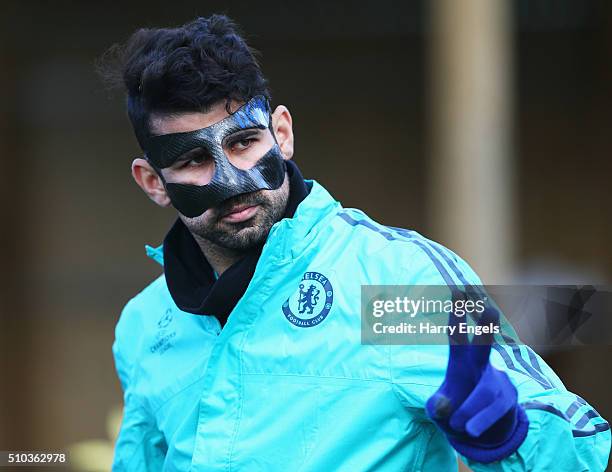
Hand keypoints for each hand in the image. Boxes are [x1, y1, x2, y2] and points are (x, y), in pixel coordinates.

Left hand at [425, 300, 528, 462]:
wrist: (481, 429)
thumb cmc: (454, 409)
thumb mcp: (439, 410)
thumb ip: (438, 406)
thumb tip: (444, 407)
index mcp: (460, 361)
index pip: (457, 336)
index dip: (456, 317)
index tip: (457, 292)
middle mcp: (481, 366)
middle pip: (484, 346)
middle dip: (486, 328)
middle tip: (490, 309)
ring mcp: (497, 382)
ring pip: (485, 391)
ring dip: (470, 410)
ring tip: (459, 426)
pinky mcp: (508, 400)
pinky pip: (495, 409)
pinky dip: (481, 421)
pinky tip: (470, 431)